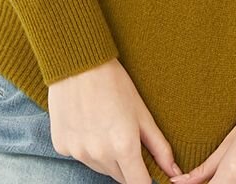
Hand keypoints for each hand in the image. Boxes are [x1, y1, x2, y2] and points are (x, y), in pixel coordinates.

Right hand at [47, 57, 183, 183]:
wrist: (78, 64)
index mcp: (123, 146)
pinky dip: (87, 148)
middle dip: (128, 165)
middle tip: (128, 137)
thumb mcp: (142, 112)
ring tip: (108, 126)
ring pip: (100, 168)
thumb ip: (159, 146)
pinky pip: (80, 156)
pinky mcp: (61, 147)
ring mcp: (78, 152)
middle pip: (119, 177)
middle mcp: (99, 155)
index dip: (146, 181)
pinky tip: (89, 124)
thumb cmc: (115, 83)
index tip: (149, 173)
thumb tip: (174, 171)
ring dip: (108, 157)